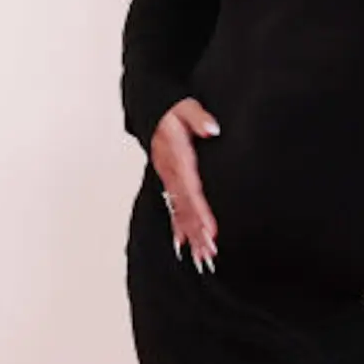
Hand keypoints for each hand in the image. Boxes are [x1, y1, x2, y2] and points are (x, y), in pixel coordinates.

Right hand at [151, 99, 219, 272]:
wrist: (152, 109)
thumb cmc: (171, 110)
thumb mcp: (185, 107)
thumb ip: (198, 118)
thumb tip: (211, 128)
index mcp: (176, 158)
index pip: (191, 190)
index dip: (200, 211)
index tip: (210, 230)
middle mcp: (171, 173)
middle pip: (185, 207)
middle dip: (197, 232)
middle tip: (209, 253)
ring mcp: (168, 179)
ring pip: (180, 211)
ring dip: (191, 234)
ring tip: (202, 255)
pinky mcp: (168, 181)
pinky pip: (173, 207)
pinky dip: (179, 226)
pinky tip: (184, 243)